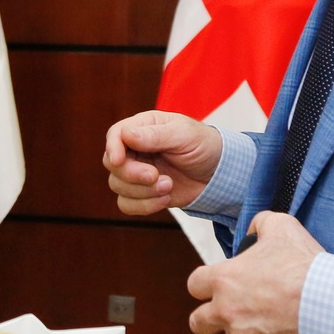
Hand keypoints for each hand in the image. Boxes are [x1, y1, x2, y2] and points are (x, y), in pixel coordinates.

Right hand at [104, 110, 221, 216]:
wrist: (221, 174)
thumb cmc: (205, 146)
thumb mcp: (184, 135)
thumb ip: (155, 135)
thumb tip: (125, 135)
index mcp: (143, 127)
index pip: (115, 134)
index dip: (113, 148)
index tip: (120, 160)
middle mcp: (136, 150)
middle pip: (112, 163)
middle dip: (132, 174)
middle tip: (156, 176)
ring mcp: (137, 173)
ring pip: (117, 185)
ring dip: (142, 191)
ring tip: (168, 186)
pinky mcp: (143, 194)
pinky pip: (126, 204)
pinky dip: (143, 206)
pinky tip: (165, 200)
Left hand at [187, 212, 322, 333]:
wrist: (330, 301)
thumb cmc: (304, 264)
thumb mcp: (280, 226)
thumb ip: (258, 225)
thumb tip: (252, 235)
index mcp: (224, 280)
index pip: (194, 285)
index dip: (204, 284)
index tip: (217, 285)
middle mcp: (226, 312)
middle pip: (198, 323)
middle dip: (208, 318)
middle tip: (227, 312)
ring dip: (242, 333)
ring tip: (266, 321)